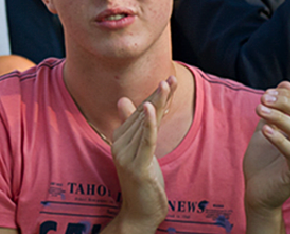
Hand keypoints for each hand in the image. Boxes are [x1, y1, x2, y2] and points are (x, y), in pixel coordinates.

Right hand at [110, 76, 176, 231]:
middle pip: (143, 116)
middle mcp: (119, 144)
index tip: (168, 81)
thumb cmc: (143, 180)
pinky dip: (149, 123)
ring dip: (158, 103)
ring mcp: (126, 156)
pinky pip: (145, 141)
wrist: (141, 211)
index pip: (139, 113)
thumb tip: (123, 100)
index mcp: (119, 139)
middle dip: (159, 96)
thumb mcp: (140, 150)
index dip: (155, 97)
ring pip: (146, 124)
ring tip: (166, 84)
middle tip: (170, 78)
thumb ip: (134, 125)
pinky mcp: (137, 166)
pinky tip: (152, 108)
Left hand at [243, 81, 289, 212]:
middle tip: (262, 99)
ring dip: (280, 118)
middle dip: (285, 103)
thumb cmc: (262, 162)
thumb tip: (286, 83)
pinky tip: (266, 131)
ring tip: (260, 111)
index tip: (265, 93)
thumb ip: (275, 109)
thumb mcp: (266, 129)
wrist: (257, 192)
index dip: (287, 96)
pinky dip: (280, 139)